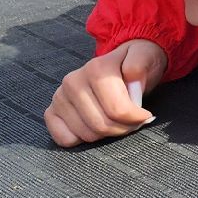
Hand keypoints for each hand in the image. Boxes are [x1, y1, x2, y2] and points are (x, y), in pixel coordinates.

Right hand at [44, 38, 166, 146]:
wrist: (118, 66)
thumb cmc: (133, 66)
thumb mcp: (144, 57)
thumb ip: (140, 64)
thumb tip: (132, 74)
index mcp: (96, 68)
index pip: (117, 109)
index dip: (137, 118)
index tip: (146, 116)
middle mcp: (73, 82)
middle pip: (101, 125)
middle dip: (123, 128)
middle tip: (133, 121)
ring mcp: (60, 97)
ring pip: (86, 134)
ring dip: (106, 134)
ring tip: (116, 121)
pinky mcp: (52, 112)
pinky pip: (65, 139)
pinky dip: (83, 139)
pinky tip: (95, 126)